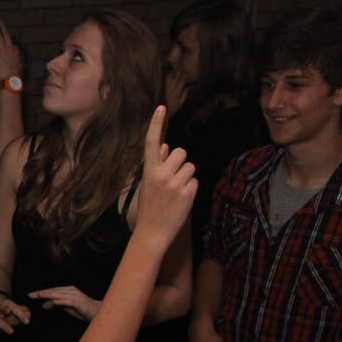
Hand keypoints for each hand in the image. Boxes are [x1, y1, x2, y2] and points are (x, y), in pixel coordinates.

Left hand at [0, 21, 22, 81]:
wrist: (10, 81)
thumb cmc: (14, 78)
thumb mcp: (19, 69)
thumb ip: (18, 63)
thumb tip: (17, 62)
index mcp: (16, 54)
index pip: (12, 45)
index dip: (8, 42)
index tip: (4, 38)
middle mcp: (11, 50)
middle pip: (7, 36)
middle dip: (3, 28)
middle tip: (0, 21)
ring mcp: (4, 51)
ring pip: (0, 37)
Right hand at [0, 295, 30, 339]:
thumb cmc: (12, 311)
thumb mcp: (19, 309)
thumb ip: (26, 312)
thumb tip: (28, 318)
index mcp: (8, 304)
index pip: (15, 308)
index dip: (21, 314)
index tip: (27, 322)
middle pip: (2, 309)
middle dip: (5, 310)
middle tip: (9, 313)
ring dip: (4, 326)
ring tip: (11, 332)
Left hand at [28, 286, 99, 321]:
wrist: (97, 313)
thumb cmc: (81, 310)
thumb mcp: (65, 307)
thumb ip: (55, 304)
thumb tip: (43, 305)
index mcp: (67, 291)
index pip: (52, 291)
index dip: (41, 292)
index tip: (31, 295)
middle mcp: (71, 291)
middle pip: (54, 291)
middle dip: (42, 293)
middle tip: (31, 295)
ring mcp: (76, 296)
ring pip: (60, 294)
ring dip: (49, 295)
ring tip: (40, 295)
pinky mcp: (80, 303)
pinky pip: (70, 302)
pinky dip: (62, 301)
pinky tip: (55, 302)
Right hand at [134, 106, 196, 248]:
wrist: (151, 232)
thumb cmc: (149, 208)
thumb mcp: (147, 185)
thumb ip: (156, 164)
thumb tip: (166, 145)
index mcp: (148, 171)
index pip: (152, 143)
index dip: (156, 124)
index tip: (161, 108)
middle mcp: (161, 174)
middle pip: (180, 152)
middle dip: (180, 163)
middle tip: (172, 179)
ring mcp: (175, 184)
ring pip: (190, 166)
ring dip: (186, 177)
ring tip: (176, 192)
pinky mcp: (187, 192)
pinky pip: (195, 181)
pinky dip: (190, 189)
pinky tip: (181, 200)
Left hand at [165, 68, 189, 117]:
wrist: (161, 114)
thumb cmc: (172, 109)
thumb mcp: (180, 103)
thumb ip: (184, 95)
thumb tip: (189, 87)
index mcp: (176, 93)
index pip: (182, 81)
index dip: (184, 76)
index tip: (186, 72)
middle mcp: (170, 89)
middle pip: (175, 78)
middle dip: (179, 72)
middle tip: (181, 68)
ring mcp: (164, 89)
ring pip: (169, 78)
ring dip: (172, 72)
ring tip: (175, 69)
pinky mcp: (160, 89)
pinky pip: (163, 80)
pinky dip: (166, 76)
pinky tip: (168, 74)